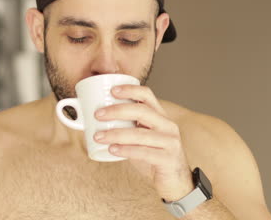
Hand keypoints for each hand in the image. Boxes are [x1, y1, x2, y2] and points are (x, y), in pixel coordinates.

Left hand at [94, 85, 194, 201]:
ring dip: (116, 134)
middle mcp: (167, 126)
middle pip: (142, 111)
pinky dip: (126, 150)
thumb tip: (94, 121)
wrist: (176, 181)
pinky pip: (144, 152)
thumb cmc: (153, 156)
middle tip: (98, 114)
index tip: (112, 91)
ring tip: (98, 136)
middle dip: (117, 111)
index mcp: (160, 116)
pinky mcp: (168, 159)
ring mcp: (170, 142)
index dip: (130, 90)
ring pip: (140, 134)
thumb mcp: (141, 138)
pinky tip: (112, 150)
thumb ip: (126, 128)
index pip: (147, 96)